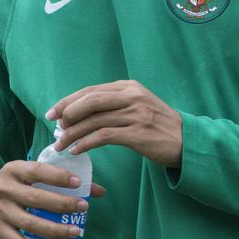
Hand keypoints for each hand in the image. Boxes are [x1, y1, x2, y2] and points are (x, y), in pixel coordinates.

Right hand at [0, 160, 106, 238]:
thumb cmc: (17, 183)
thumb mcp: (31, 174)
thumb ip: (61, 179)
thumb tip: (98, 190)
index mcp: (14, 169)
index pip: (37, 171)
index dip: (58, 176)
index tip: (78, 183)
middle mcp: (4, 189)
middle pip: (35, 199)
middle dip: (62, 204)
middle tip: (83, 207)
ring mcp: (0, 211)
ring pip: (29, 224)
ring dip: (55, 229)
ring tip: (76, 231)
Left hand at [48, 80, 182, 166]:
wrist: (186, 141)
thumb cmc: (157, 125)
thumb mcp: (137, 106)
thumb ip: (113, 105)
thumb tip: (79, 113)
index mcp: (129, 87)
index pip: (91, 91)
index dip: (68, 101)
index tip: (52, 112)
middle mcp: (131, 97)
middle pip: (90, 101)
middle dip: (67, 113)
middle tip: (55, 127)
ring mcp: (136, 114)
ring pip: (94, 120)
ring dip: (73, 133)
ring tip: (61, 144)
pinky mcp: (137, 133)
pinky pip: (103, 136)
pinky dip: (86, 143)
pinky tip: (77, 150)